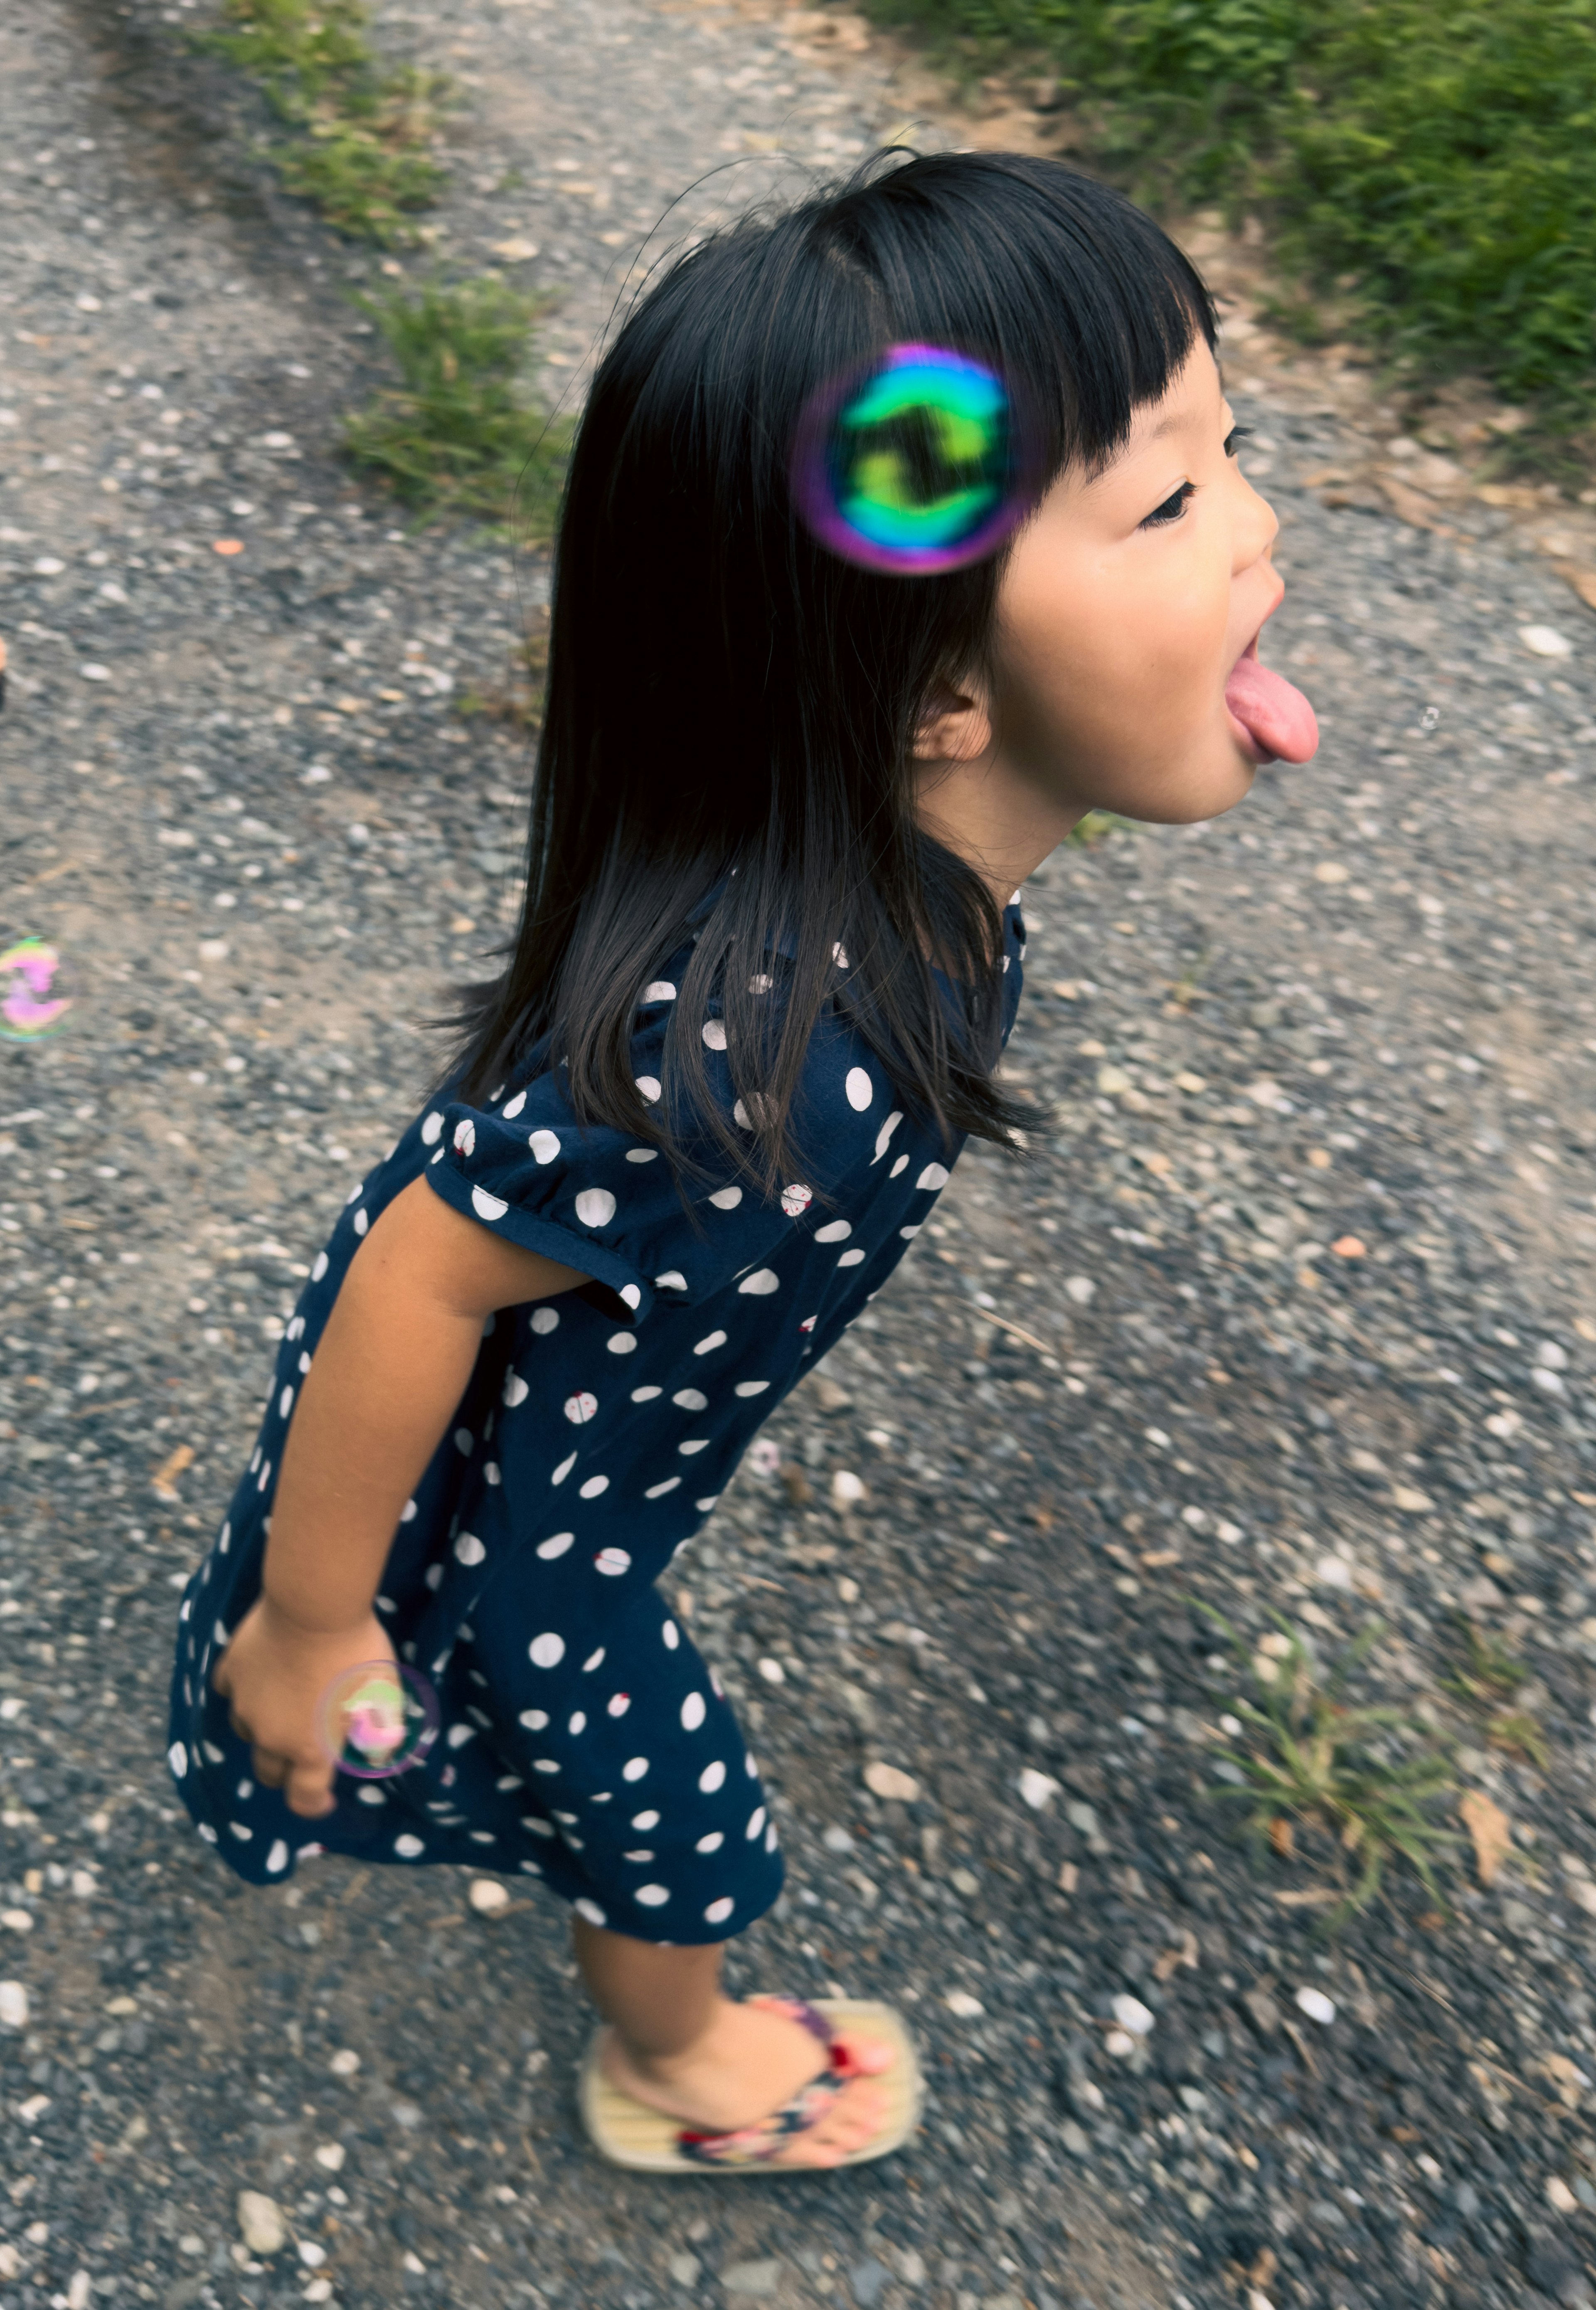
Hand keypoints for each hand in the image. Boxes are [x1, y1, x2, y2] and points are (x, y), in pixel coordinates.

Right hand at [211, 1598, 397, 1818]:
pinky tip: (260, 1675)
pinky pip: (231, 1691)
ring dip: (264, 1729)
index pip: (305, 1797)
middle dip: (285, 1771)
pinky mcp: (231, 1673)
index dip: (314, 1805)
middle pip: (269, 1772)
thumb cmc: (356, 1653)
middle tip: (303, 1752)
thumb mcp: (384, 1695)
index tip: (324, 1801)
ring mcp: (245, 1705)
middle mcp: (271, 1736)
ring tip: (285, 1705)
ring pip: (247, 1732)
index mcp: (310, 1748)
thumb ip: (381, 1730)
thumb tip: (378, 1753)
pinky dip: (245, 1689)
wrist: (315, 1607)